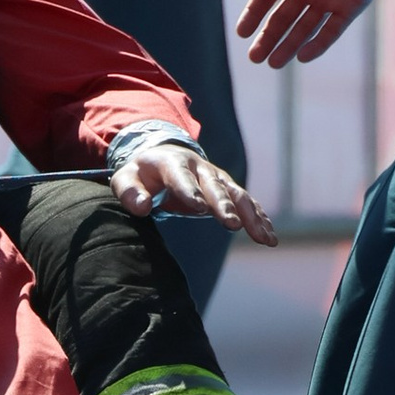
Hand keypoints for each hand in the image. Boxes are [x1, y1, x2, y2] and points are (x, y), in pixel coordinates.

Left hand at [110, 137, 276, 245]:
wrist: (163, 157)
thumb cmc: (142, 174)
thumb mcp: (126, 179)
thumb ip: (129, 192)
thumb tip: (141, 208)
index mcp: (173, 163)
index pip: (182, 177)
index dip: (190, 191)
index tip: (199, 208)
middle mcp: (200, 168)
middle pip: (215, 186)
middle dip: (224, 204)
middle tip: (231, 224)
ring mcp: (217, 177)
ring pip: (238, 195)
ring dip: (251, 216)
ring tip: (263, 238)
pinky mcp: (227, 189)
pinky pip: (248, 204)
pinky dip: (260, 219)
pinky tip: (269, 238)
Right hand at [235, 0, 394, 66]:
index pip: (264, 0)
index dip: (252, 16)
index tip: (241, 33)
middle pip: (281, 21)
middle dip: (267, 39)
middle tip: (254, 57)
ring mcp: (327, 1)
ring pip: (303, 30)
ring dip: (288, 47)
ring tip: (274, 63)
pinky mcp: (349, 8)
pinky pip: (331, 31)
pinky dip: (318, 44)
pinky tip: (303, 56)